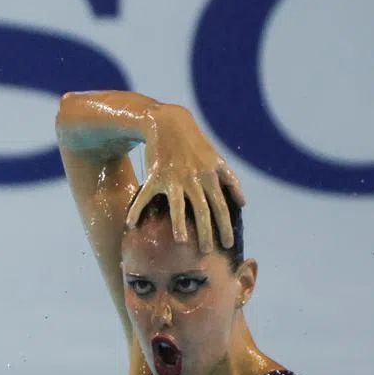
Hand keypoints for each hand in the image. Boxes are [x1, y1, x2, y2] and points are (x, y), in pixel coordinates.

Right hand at [124, 104, 245, 253]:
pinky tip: (130, 225)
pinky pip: (145, 196)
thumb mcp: (216, 158)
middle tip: (207, 252)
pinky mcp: (155, 175)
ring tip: (180, 241)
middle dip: (207, 232)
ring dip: (179, 223)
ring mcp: (174, 177)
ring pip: (178, 205)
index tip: (228, 244)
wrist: (169, 123)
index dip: (226, 226)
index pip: (221, 206)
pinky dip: (137, 210)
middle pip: (203, 210)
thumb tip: (243, 203)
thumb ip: (229, 181)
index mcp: (211, 175)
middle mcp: (194, 178)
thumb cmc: (195, 144)